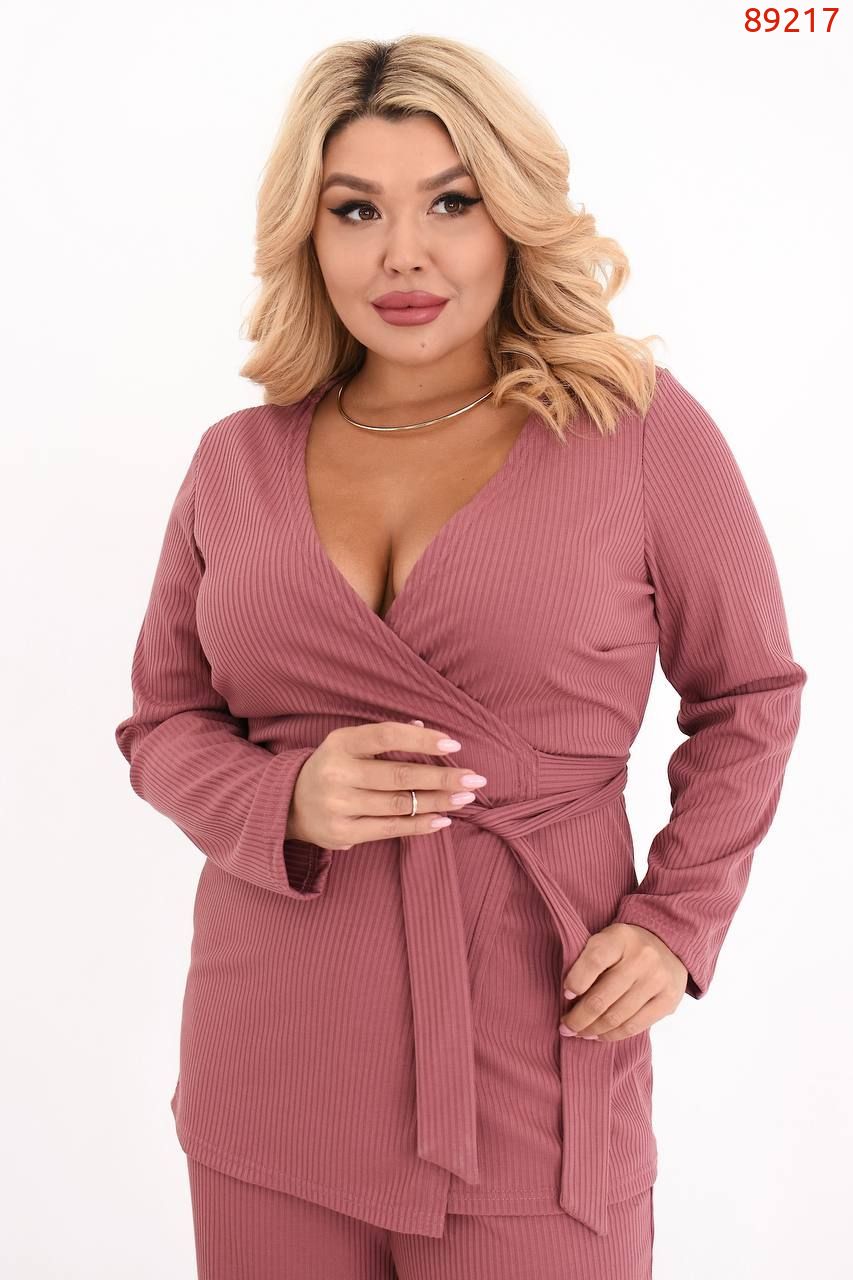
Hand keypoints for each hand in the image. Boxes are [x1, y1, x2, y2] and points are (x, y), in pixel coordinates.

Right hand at [287, 720, 487, 849]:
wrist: (289, 805)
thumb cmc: (333, 767)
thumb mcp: (349, 744)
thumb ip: (383, 737)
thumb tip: (427, 730)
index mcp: (340, 743)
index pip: (386, 736)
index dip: (422, 739)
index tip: (454, 743)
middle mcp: (337, 773)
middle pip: (399, 775)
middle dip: (442, 776)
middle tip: (475, 778)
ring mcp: (339, 806)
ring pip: (400, 804)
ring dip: (438, 801)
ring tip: (465, 798)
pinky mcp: (344, 833)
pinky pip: (391, 829)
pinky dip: (420, 824)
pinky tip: (444, 819)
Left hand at [560, 923, 688, 1041]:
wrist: (667, 945)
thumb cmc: (625, 948)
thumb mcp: (606, 941)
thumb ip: (588, 961)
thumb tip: (569, 998)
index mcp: (620, 937)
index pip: (594, 961)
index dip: (576, 981)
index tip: (566, 995)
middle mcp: (642, 957)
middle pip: (602, 997)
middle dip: (578, 1018)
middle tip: (565, 1027)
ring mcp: (657, 980)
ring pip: (616, 1016)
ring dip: (593, 1030)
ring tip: (580, 1033)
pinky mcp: (668, 1000)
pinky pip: (635, 1026)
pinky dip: (613, 1035)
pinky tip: (600, 1035)